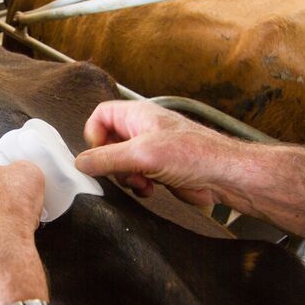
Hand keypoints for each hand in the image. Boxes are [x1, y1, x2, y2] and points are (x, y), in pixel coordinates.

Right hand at [75, 100, 249, 206]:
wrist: (223, 175)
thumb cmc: (195, 154)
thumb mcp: (142, 154)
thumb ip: (107, 158)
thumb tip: (80, 162)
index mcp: (137, 115)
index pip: (100, 116)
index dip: (94, 135)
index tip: (98, 155)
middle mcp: (142, 129)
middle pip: (108, 143)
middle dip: (112, 163)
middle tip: (123, 172)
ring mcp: (151, 150)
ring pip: (121, 163)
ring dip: (126, 177)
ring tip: (142, 181)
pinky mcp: (158, 168)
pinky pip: (135, 176)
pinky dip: (138, 185)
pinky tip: (151, 189)